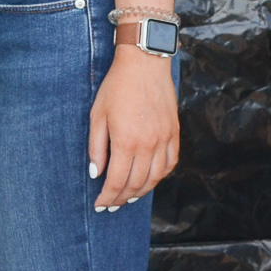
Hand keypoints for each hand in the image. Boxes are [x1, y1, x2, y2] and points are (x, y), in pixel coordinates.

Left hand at [88, 47, 178, 209]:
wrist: (145, 65)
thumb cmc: (117, 87)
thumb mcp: (98, 115)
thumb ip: (97, 147)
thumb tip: (97, 173)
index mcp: (126, 142)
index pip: (117, 181)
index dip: (108, 197)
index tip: (101, 205)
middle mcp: (148, 146)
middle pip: (137, 184)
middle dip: (122, 198)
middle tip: (112, 204)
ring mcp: (164, 141)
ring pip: (155, 178)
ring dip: (141, 191)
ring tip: (129, 196)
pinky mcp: (174, 135)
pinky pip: (170, 165)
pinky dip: (159, 177)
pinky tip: (150, 179)